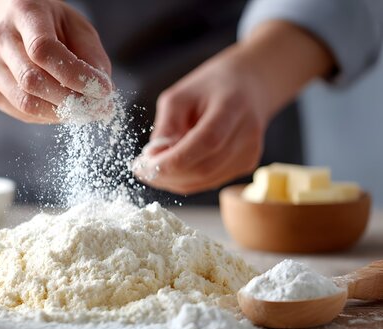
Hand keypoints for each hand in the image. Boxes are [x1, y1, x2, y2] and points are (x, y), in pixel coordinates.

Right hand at [0, 0, 111, 123]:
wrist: (19, 29)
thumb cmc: (55, 28)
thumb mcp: (78, 29)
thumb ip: (91, 57)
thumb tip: (102, 94)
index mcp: (24, 12)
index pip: (43, 50)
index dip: (75, 74)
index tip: (103, 89)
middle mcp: (0, 38)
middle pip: (32, 80)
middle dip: (71, 99)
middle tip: (99, 108)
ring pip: (26, 103)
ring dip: (61, 113)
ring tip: (84, 110)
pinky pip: (22, 113)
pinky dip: (49, 116)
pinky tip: (63, 108)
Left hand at [133, 21, 333, 193]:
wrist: (251, 85)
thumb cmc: (212, 86)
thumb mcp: (180, 95)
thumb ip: (166, 126)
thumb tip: (153, 157)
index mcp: (232, 108)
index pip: (205, 143)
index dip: (172, 161)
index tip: (143, 167)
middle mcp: (247, 134)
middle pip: (204, 168)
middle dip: (167, 175)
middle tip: (141, 171)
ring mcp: (249, 153)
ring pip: (205, 180)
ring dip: (173, 181)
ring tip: (153, 169)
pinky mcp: (246, 165)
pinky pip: (210, 181)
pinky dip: (186, 180)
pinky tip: (172, 168)